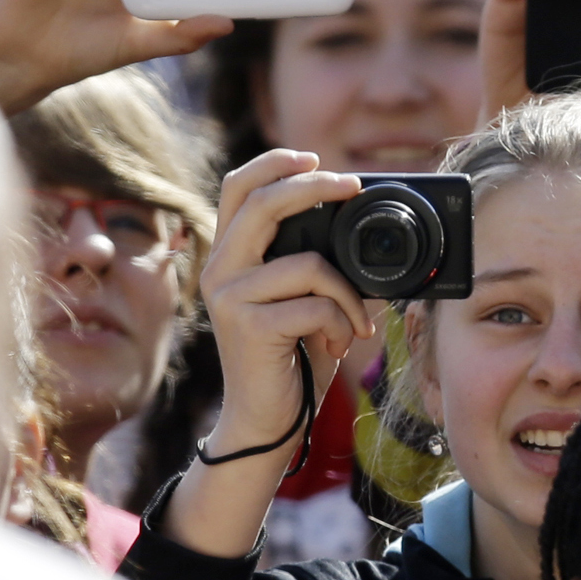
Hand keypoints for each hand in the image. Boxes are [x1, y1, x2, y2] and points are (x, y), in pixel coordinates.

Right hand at [160, 149, 373, 554]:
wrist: (266, 422)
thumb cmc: (291, 359)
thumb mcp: (302, 300)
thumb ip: (313, 261)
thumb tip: (361, 225)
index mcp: (229, 257)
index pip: (238, 187)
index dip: (274, 163)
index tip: (314, 157)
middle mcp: (219, 271)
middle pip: (262, 202)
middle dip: (314, 186)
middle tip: (353, 186)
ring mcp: (230, 298)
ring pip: (307, 262)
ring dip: (348, 291)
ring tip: (356, 320)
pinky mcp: (248, 327)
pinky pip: (316, 303)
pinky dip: (343, 321)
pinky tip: (339, 343)